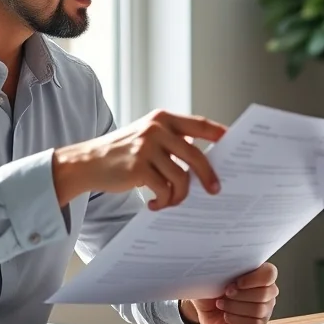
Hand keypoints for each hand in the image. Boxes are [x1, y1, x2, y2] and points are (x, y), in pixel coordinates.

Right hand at [52, 109, 226, 209]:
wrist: (87, 162)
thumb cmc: (123, 153)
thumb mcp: (147, 137)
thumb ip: (172, 142)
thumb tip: (206, 163)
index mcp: (163, 118)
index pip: (201, 124)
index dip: (221, 134)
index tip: (236, 144)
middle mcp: (156, 129)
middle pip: (196, 155)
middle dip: (209, 176)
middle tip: (215, 191)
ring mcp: (147, 147)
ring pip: (181, 178)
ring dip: (179, 196)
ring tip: (170, 202)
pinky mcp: (138, 168)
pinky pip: (164, 190)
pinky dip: (164, 201)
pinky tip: (155, 205)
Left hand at [182, 262, 278, 323]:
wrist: (205, 308)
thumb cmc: (212, 287)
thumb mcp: (214, 274)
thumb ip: (222, 267)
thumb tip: (219, 261)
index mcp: (259, 273)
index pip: (269, 273)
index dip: (254, 279)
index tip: (236, 282)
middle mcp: (267, 291)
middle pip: (265, 293)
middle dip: (241, 294)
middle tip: (225, 292)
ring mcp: (265, 309)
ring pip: (259, 310)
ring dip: (235, 307)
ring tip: (221, 304)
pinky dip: (236, 320)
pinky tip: (226, 315)